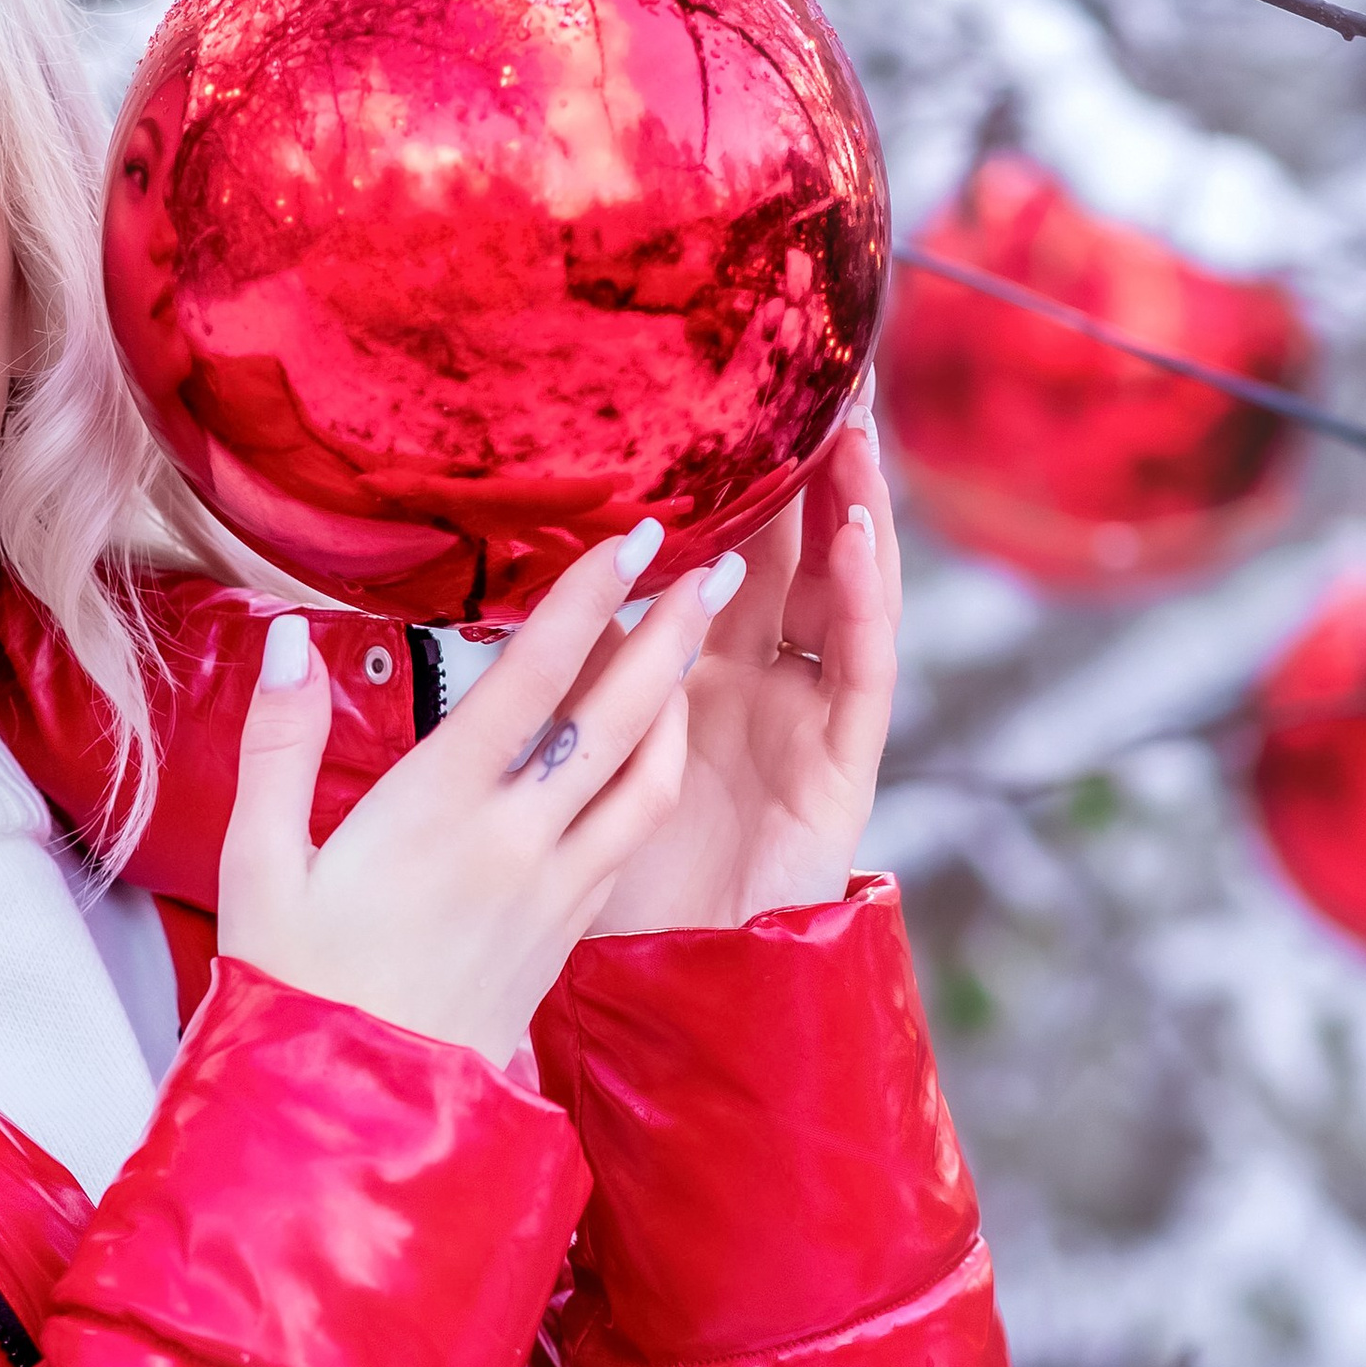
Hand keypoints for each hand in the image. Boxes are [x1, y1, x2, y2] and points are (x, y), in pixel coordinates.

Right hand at [216, 528, 734, 1068]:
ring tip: (699, 638)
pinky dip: (658, 772)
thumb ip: (280, 741)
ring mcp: (553, 892)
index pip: (533, 678)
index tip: (631, 536)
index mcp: (436, 811)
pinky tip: (658, 742)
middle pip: (620, 715)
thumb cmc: (293, 987)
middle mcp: (514, 844)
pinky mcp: (569, 935)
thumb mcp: (256, 863)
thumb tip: (293, 637)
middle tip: (719, 559)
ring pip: (649, 779)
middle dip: (674, 628)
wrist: (353, 1118)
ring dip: (680, 699)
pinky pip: (633, 835)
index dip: (588, 598)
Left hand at [585, 413, 900, 938]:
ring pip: (840, 598)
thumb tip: (504, 589)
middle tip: (818, 379)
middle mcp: (755, 688)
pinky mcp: (838, 769)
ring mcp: (803, 723)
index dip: (732, 486)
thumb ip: (556, 677)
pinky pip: (858, 672)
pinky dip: (861, 602)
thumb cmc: (601, 882)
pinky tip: (856, 536)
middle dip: (807, 474)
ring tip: (851, 431)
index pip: (719, 558)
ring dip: (850, 515)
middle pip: (791, 559)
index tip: (724, 400)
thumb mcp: (564, 755)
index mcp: (689, 678)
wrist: (658, 987)